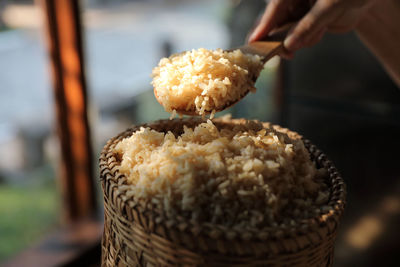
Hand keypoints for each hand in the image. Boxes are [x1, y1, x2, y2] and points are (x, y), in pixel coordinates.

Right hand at [248, 0, 376, 55]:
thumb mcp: (330, 6)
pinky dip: (307, 40)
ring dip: (297, 40)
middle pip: (275, 21)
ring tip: (316, 34)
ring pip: (287, 32)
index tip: (254, 42)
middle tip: (276, 52)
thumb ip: (309, 25)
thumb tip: (289, 46)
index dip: (264, 25)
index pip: (274, 7)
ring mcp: (301, 12)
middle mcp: (294, 0)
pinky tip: (319, 33)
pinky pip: (300, 37)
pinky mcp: (308, 23)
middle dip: (278, 37)